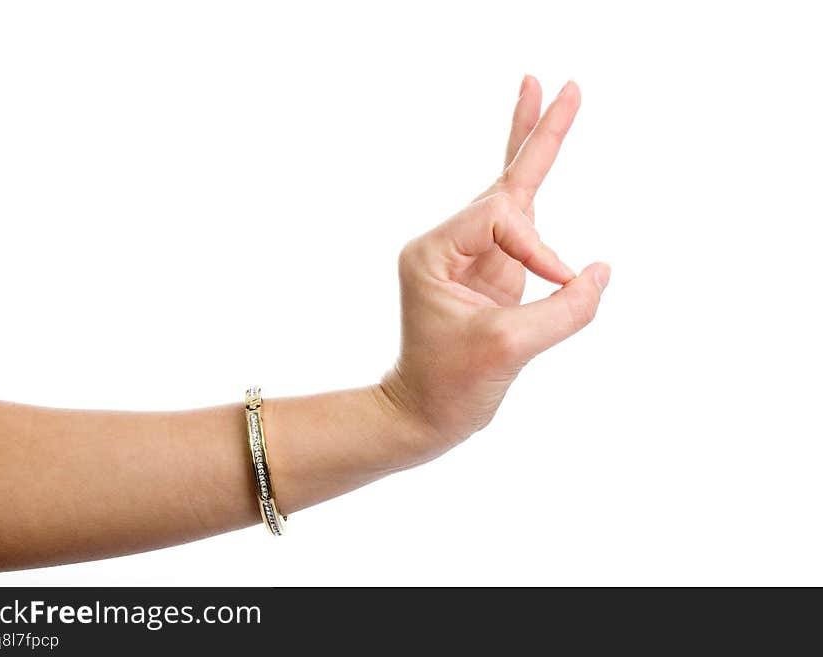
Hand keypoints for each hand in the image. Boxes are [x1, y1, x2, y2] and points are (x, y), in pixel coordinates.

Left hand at [381, 77, 610, 462]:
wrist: (426, 415)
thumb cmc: (451, 386)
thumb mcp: (507, 349)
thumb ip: (562, 310)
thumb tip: (601, 273)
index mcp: (434, 252)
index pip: (500, 219)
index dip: (538, 246)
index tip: (562, 282)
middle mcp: (449, 244)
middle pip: (502, 179)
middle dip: (536, 133)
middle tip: (568, 84)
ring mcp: (473, 255)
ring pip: (511, 191)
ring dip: (538, 143)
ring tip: (562, 92)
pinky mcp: (495, 270)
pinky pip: (523, 221)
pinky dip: (536, 184)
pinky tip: (542, 144)